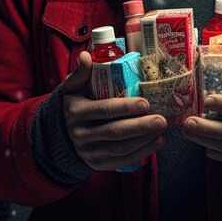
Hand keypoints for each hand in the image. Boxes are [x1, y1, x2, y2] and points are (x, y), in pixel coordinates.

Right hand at [62, 51, 166, 170]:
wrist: (59, 137)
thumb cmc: (73, 105)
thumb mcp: (71, 88)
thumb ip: (80, 73)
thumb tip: (86, 56)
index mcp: (76, 112)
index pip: (104, 110)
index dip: (125, 107)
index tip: (145, 102)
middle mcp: (81, 134)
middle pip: (115, 132)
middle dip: (140, 126)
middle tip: (161, 119)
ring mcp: (89, 152)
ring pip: (120, 149)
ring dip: (144, 140)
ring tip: (162, 129)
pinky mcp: (97, 164)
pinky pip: (121, 161)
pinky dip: (141, 153)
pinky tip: (157, 142)